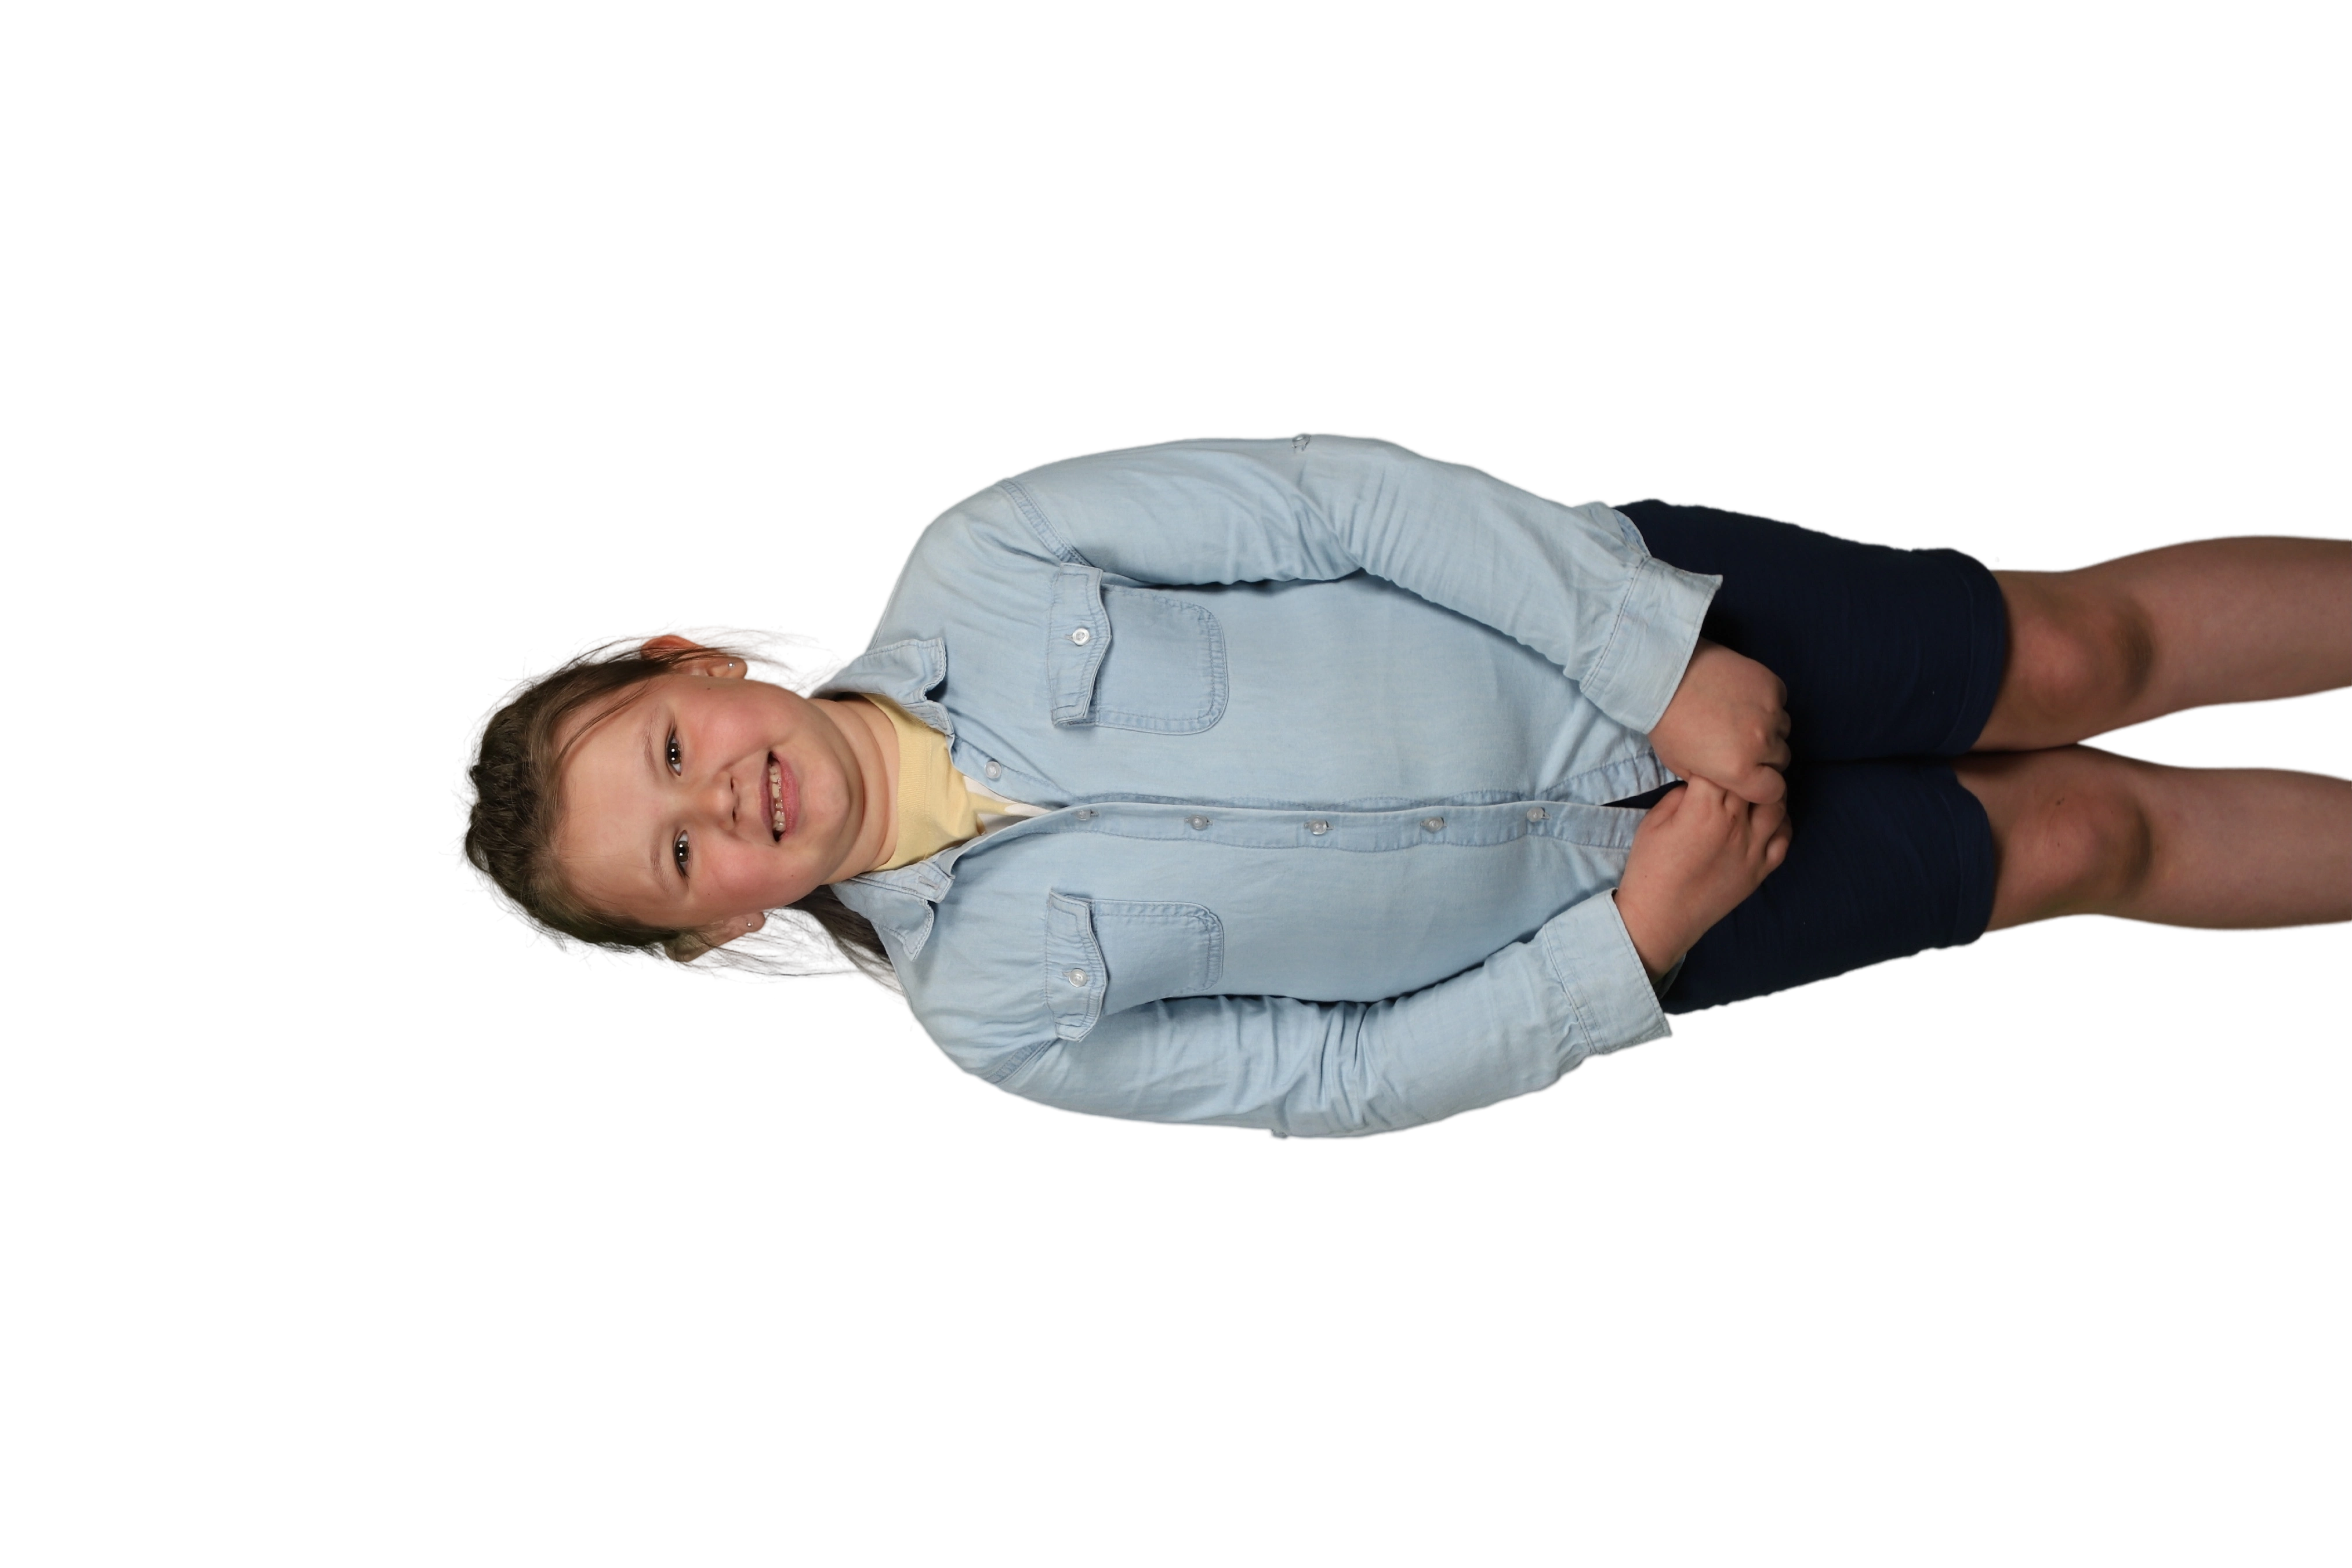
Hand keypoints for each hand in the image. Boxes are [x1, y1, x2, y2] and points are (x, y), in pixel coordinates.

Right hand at [1613, 775, 1792, 978]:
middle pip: (1753, 782)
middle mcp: (1735, 824)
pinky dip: (1781, 823)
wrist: (1660, 917)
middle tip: (1733, 773)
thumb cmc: (1649, 869)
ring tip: (1753, 792)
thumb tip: (1697, 786)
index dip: (1715, 760)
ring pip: (1777, 805)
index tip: (1707, 763)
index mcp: (1704, 808)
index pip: (1723, 767)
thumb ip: (1678, 796)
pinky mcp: (1761, 870)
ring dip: (1767, 793)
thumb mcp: (1652, 822)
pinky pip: (1785, 838)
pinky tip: (1768, 819)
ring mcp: (1753, 848)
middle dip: (1744, 772)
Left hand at [1649, 637, 1791, 805]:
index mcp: (1739, 770)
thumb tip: (1732, 780)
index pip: (1774, 791)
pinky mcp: (1772, 686)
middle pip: (1781, 759)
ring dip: (1768, 729)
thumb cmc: (1667, 725)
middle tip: (1740, 743)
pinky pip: (1780, 702)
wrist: (1665, 676)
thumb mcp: (1682, 767)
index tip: (1753, 777)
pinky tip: (1742, 697)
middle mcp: (1761, 744)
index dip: (1763, 786)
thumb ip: (1715, 780)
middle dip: (1765, 757)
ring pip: (1783, 730)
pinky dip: (1767, 703)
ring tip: (1739, 718)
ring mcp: (1770, 713)